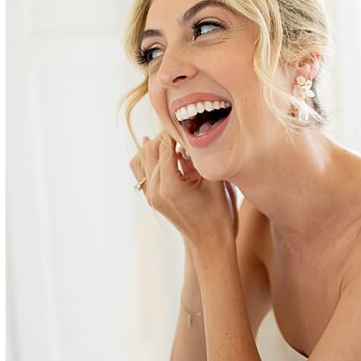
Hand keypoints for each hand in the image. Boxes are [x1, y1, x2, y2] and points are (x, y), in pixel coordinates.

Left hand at [129, 130, 238, 249]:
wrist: (210, 242)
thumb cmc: (219, 213)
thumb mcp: (215, 181)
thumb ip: (203, 158)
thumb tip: (199, 133)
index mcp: (170, 185)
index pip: (165, 146)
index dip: (176, 130)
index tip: (187, 119)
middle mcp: (155, 190)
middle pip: (151, 150)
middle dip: (166, 135)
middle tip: (183, 126)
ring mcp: (150, 195)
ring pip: (142, 159)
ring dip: (156, 146)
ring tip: (174, 138)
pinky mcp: (151, 198)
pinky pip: (141, 171)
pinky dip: (148, 158)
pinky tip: (160, 148)